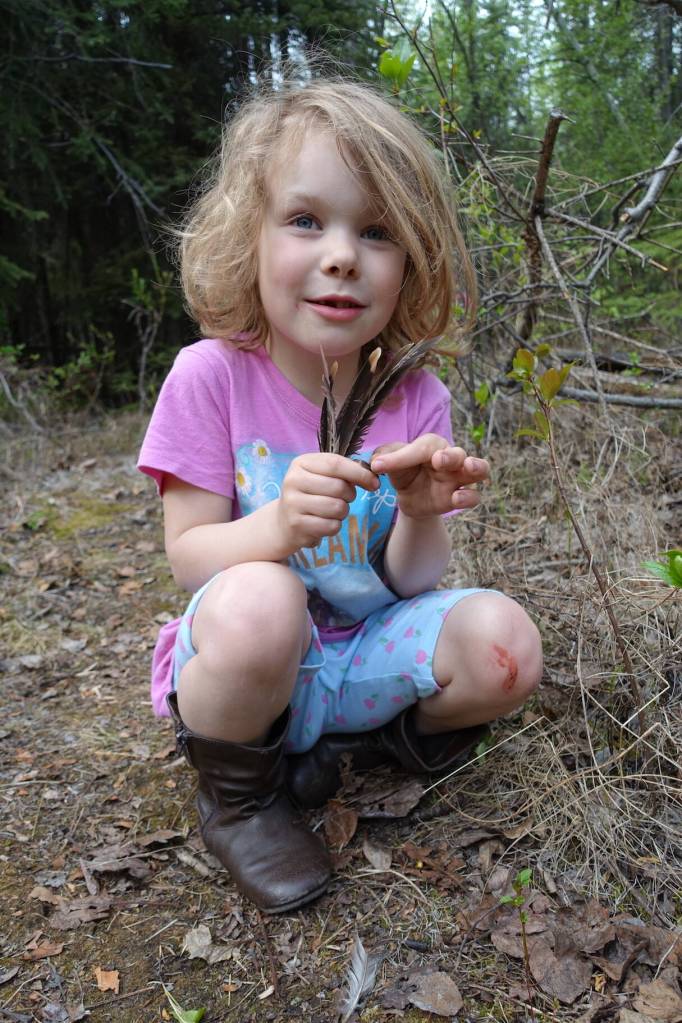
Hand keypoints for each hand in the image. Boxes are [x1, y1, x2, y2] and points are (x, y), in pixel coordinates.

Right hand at [277, 452, 378, 550]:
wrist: (283, 522)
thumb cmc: (311, 495)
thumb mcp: (322, 476)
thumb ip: (345, 472)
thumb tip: (373, 478)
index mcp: (301, 463)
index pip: (336, 464)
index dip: (359, 473)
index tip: (374, 482)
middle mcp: (293, 481)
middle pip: (339, 487)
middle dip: (350, 495)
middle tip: (343, 499)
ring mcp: (293, 503)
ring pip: (337, 508)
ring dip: (342, 512)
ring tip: (331, 511)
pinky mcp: (296, 525)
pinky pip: (331, 526)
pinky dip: (334, 526)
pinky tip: (323, 523)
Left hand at [370, 434, 488, 519]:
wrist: (409, 498)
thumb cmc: (404, 472)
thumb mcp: (390, 463)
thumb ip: (383, 457)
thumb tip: (375, 463)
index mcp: (431, 446)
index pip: (422, 447)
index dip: (404, 455)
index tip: (381, 465)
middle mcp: (449, 458)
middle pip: (459, 452)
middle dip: (451, 455)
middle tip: (438, 460)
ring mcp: (458, 478)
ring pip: (480, 468)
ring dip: (477, 467)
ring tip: (468, 468)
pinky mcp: (459, 497)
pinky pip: (474, 496)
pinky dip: (469, 496)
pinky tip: (457, 498)